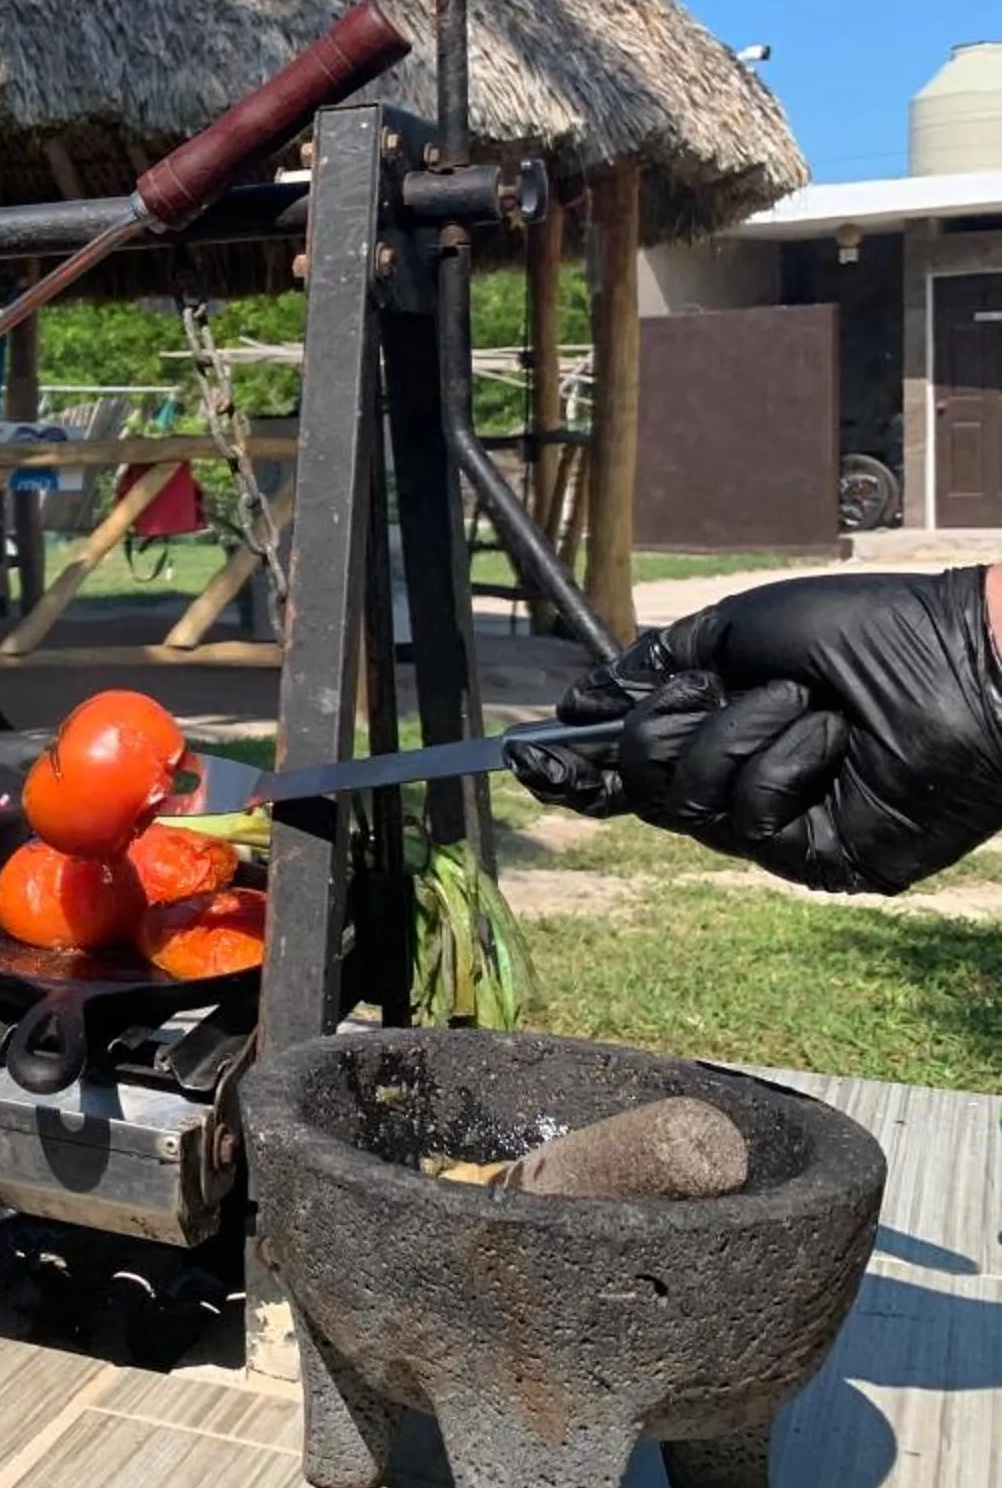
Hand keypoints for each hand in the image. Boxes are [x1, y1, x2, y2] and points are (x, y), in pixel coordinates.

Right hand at [507, 566, 1001, 893]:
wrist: (963, 665)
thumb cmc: (869, 633)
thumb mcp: (740, 629)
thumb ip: (657, 665)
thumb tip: (581, 703)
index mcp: (722, 732)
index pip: (630, 767)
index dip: (576, 765)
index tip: (529, 753)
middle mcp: (741, 784)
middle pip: (642, 780)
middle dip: (666, 724)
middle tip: (715, 689)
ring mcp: (778, 828)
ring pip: (688, 799)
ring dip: (738, 731)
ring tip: (805, 701)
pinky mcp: (815, 858)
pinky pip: (750, 817)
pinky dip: (785, 761)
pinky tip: (834, 738)